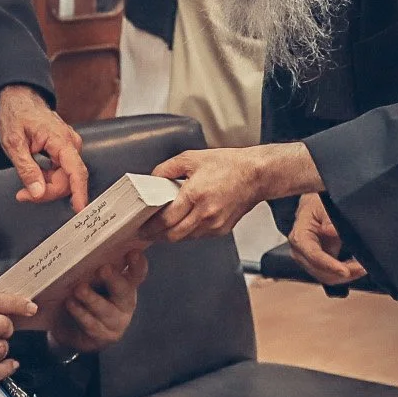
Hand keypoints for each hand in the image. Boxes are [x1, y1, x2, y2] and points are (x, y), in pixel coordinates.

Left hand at [0, 85, 88, 207]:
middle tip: (23, 195)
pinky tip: (35, 175)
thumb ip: (26, 169)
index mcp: (61, 140)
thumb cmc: (16, 115)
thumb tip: (38, 192)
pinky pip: (61, 172)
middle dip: (46, 192)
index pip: (75, 171)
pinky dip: (47, 179)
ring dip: (46, 186)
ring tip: (25, 182)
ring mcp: (69, 147)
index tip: (80, 209)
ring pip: (64, 178)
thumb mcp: (14, 144)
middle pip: (67, 180)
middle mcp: (70, 143)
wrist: (19, 100)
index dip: (79, 192)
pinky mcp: (65, 151)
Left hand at [47, 249, 146, 355]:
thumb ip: (90, 263)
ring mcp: (116, 321)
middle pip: (125, 291)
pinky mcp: (103, 336)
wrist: (70, 329)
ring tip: (78, 289)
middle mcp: (125, 302)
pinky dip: (80, 313)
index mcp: (125, 284)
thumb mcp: (89, 278)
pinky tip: (71, 304)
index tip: (133, 253)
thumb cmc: (82, 295)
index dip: (138, 264)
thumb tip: (77, 239)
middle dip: (115, 280)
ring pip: (106, 310)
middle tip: (103, 269)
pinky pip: (92, 324)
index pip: (137, 273)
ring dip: (92, 299)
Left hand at [153, 142, 318, 242]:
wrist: (256, 175)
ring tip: (160, 228)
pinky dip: (188, 232)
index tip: (141, 228)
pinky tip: (182, 224)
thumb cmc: (228, 165)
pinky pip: (199, 236)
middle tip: (146, 233)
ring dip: (172, 235)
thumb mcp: (191, 158)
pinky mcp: (222, 229)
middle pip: (173, 235)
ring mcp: (215, 224)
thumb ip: (167, 169)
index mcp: (195, 194)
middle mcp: (205, 213)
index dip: (150, 227)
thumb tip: (152, 179)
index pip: (166, 219)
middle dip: (157, 236)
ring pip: (186, 238)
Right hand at [286, 194, 366, 286]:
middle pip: (321, 272)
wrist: (313, 208)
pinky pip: (331, 275)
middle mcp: (300, 253)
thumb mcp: (322, 206)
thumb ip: (328, 218)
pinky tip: (356, 267)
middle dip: (343, 273)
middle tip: (363, 267)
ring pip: (327, 277)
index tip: (345, 271)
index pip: (314, 256)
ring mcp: (308, 260)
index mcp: (299, 237)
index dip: (330, 266)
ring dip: (346, 276)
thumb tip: (330, 230)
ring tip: (362, 267)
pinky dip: (345, 274)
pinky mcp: (317, 264)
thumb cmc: (316, 205)